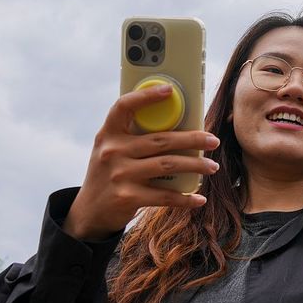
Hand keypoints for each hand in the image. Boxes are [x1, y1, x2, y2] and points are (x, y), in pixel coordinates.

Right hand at [63, 84, 220, 240]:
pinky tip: (199, 198)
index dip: (146, 96)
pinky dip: (185, 198)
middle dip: (193, 139)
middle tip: (213, 140)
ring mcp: (120, 175)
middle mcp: (112, 151)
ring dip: (196, 166)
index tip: (169, 89)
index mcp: (109, 134)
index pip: (124, 106)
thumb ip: (133, 137)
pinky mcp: (127, 197)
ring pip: (168, 164)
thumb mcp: (112, 150)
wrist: (89, 212)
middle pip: (161, 139)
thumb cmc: (110, 173)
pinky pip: (164, 195)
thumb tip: (178, 125)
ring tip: (212, 167)